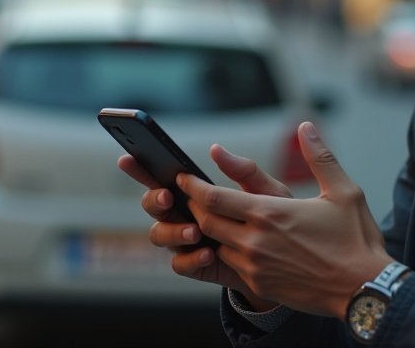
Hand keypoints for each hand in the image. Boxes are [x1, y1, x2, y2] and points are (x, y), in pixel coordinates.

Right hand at [118, 144, 291, 308]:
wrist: (285, 261)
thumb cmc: (273, 218)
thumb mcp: (265, 192)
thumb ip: (244, 171)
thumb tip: (216, 149)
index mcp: (193, 192)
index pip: (160, 176)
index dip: (139, 168)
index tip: (128, 158)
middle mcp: (183, 214)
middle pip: (151, 205)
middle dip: (154, 200)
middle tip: (168, 197)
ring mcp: (186, 241)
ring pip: (159, 235)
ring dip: (173, 231)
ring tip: (195, 231)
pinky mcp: (195, 265)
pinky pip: (180, 264)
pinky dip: (191, 258)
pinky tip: (208, 253)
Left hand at [178, 122, 390, 317]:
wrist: (365, 290)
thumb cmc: (355, 239)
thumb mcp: (343, 191)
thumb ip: (320, 156)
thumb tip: (307, 126)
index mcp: (270, 213)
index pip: (214, 198)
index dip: (193, 187)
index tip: (183, 178)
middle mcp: (255, 241)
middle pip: (206, 222)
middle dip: (194, 208)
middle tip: (190, 196)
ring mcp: (255, 267)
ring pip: (215, 246)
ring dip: (209, 232)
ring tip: (209, 218)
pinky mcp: (261, 286)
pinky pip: (230, 267)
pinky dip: (224, 253)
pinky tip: (231, 244)